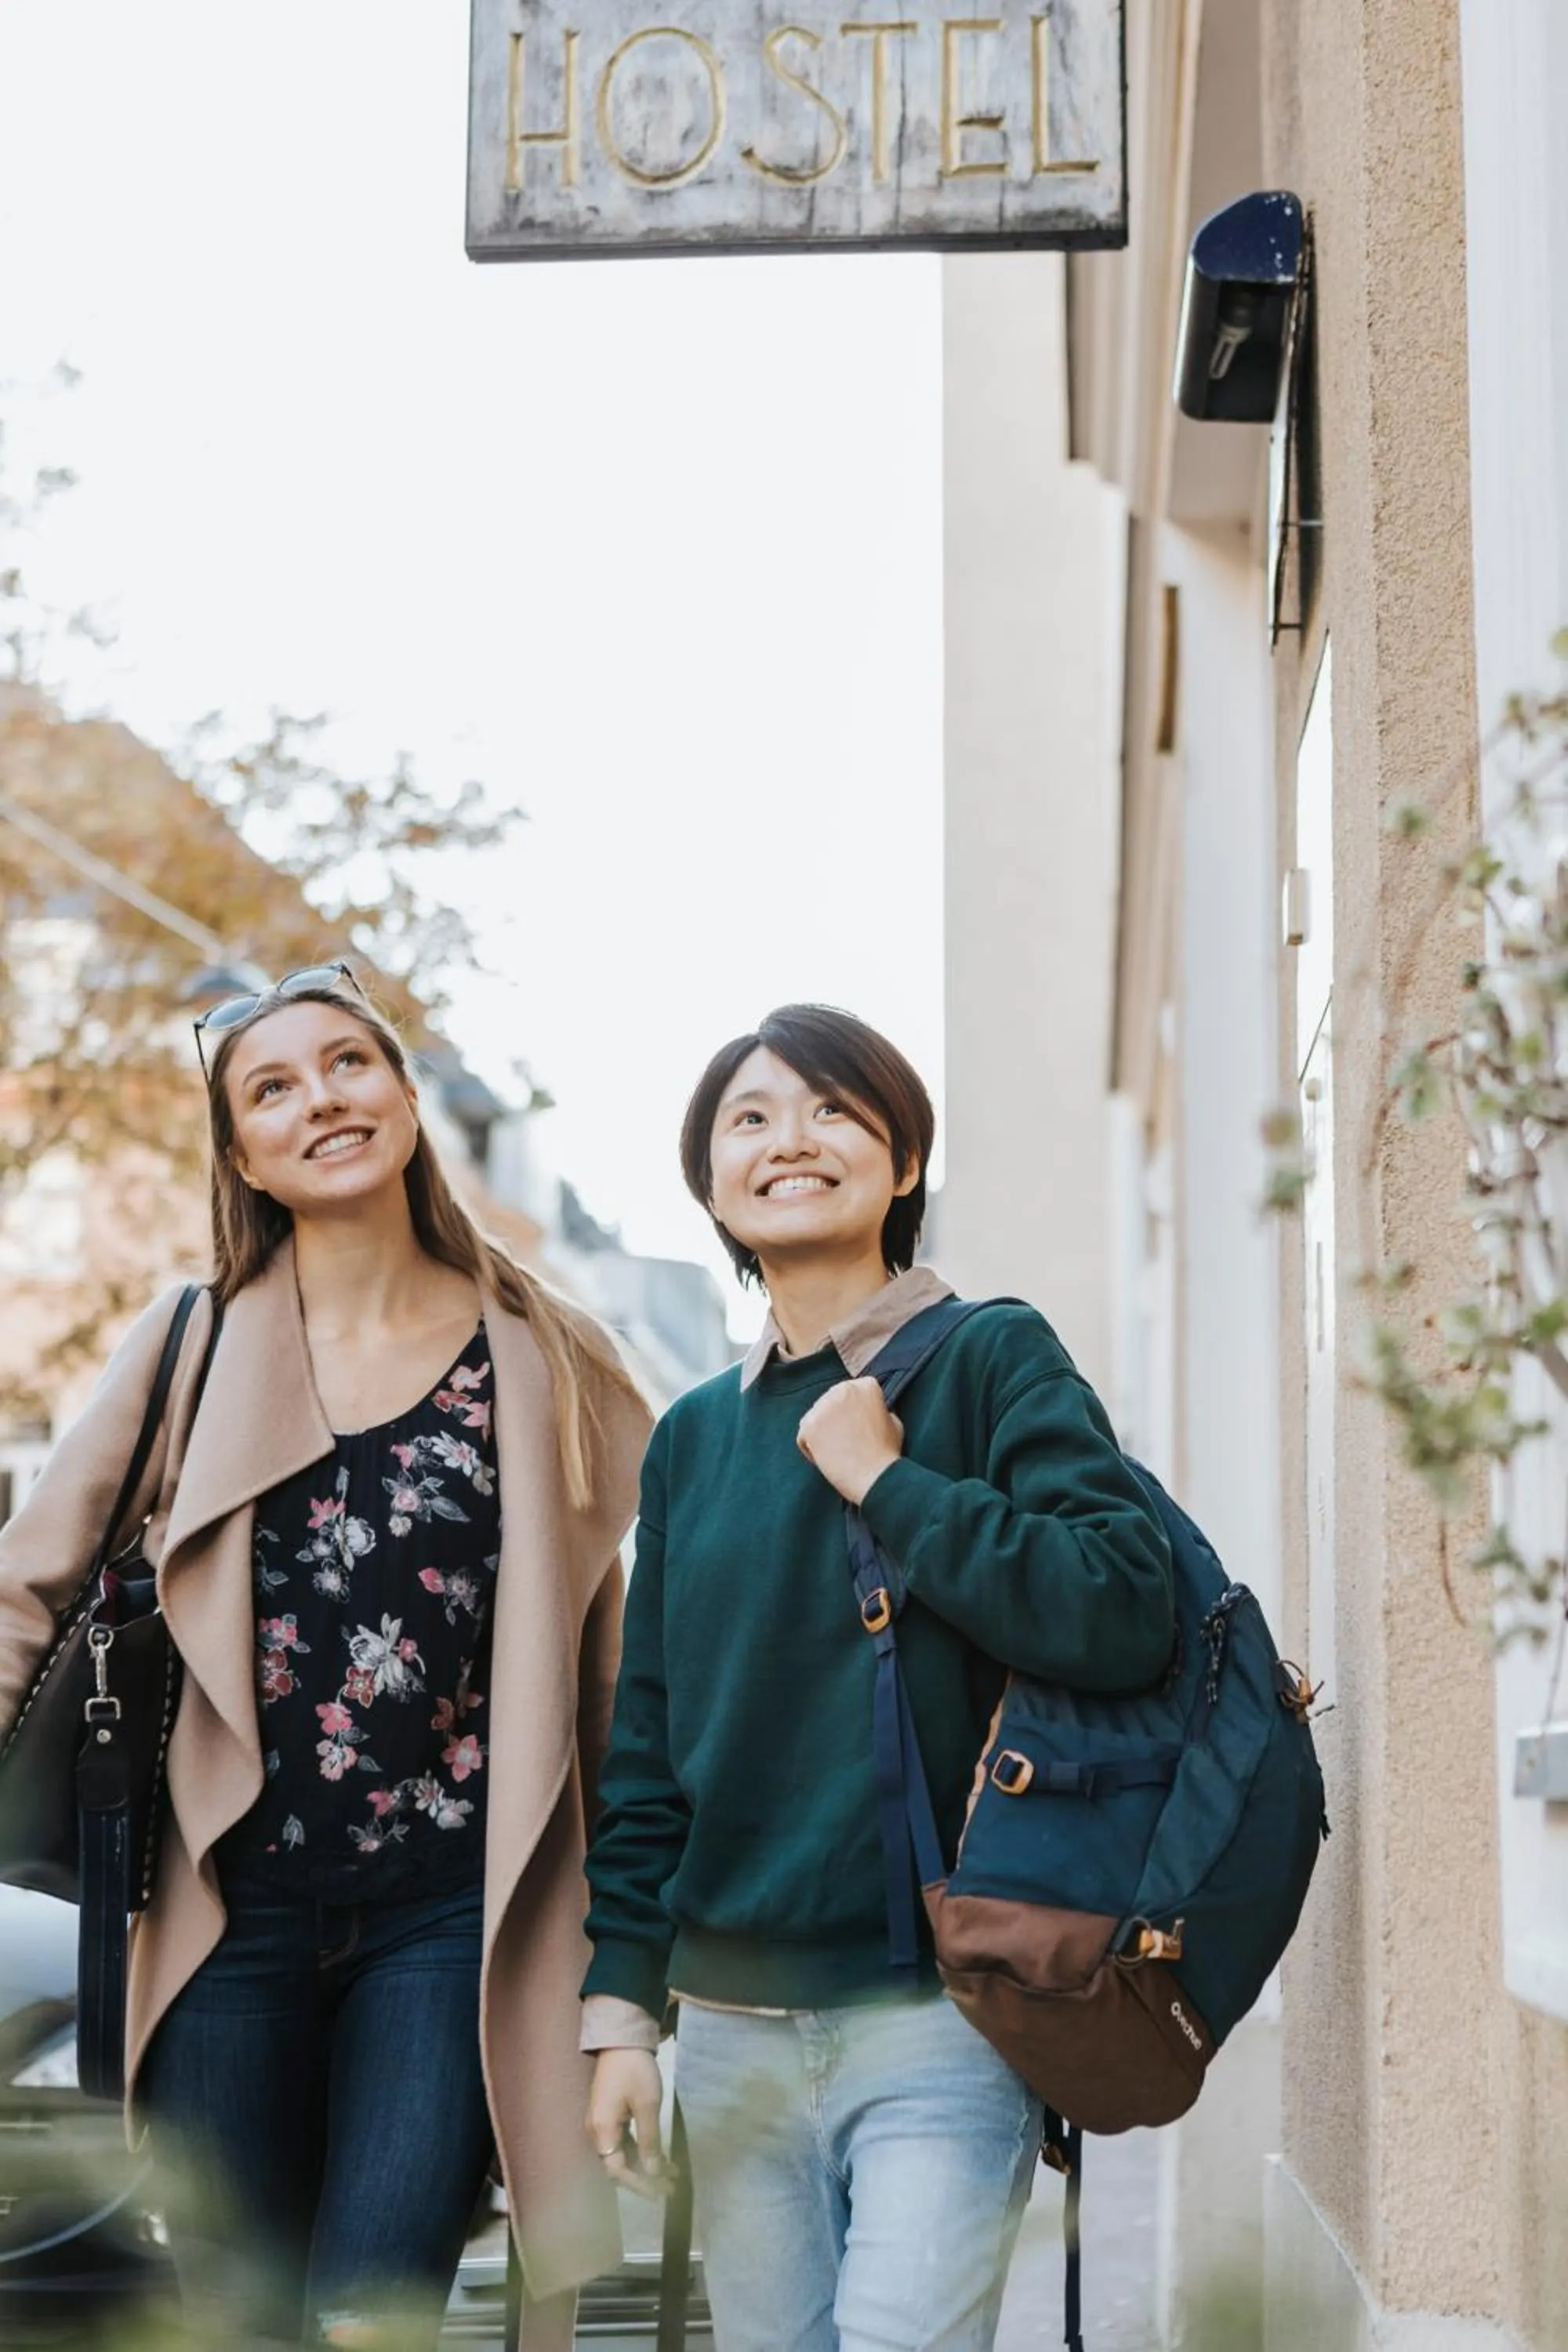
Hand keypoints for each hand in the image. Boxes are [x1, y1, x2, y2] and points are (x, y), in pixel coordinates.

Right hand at [585, 2048, 670, 2200]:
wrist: (622, 2039)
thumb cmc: (635, 2071)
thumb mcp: (648, 2105)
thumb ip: (650, 2141)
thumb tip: (653, 2172)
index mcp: (602, 2130)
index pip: (616, 2170)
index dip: (638, 2184)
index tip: (659, 2193)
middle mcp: (596, 2132)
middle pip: (617, 2166)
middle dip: (644, 2179)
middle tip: (669, 2187)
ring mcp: (602, 2124)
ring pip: (622, 2155)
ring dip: (645, 2166)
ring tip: (671, 2174)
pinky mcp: (609, 2116)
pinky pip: (623, 2142)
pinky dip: (641, 2151)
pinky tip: (660, 2156)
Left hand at [797, 1378, 903, 1505]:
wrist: (874, 1476)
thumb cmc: (886, 1453)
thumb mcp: (894, 1422)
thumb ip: (879, 1409)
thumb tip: (869, 1411)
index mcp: (865, 1386)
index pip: (853, 1392)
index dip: (856, 1410)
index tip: (860, 1426)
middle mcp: (842, 1389)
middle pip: (832, 1401)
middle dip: (836, 1418)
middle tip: (847, 1440)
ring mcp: (822, 1406)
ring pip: (816, 1418)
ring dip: (823, 1432)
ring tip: (839, 1451)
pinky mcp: (808, 1425)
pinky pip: (804, 1435)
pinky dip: (812, 1449)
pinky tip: (828, 1458)